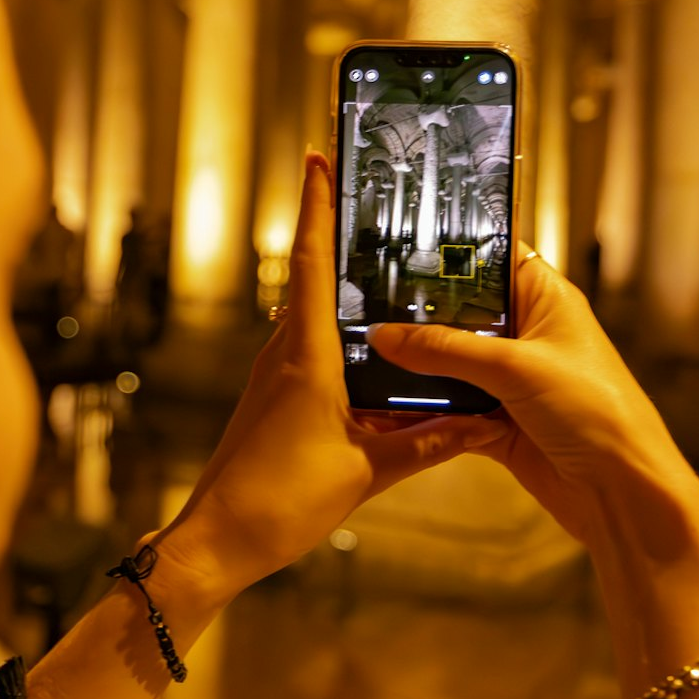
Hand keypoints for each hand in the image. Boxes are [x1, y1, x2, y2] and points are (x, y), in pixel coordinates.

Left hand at [158, 153, 510, 599]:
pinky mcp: (273, 398)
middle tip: (372, 200)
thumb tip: (480, 422)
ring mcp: (273, 374)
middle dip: (337, 234)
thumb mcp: (366, 472)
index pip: (313, 262)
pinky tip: (371, 348)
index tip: (317, 158)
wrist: (218, 540)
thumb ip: (425, 442)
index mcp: (304, 355)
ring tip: (384, 266)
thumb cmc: (281, 502)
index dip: (316, 206)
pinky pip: (309, 349)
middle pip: (313, 277)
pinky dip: (338, 334)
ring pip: (312, 315)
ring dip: (340, 286)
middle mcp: (283, 352)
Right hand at [368, 249, 698, 546]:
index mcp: (544, 300)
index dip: (451, 250)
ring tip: (363, 351)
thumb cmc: (597, 414)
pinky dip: (421, 409)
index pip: (492, 258)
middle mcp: (526, 335)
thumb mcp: (515, 368)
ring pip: (449, 362)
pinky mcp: (497, 422)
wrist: (623, 495)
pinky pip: (448, 408)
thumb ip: (445, 349)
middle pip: (460, 312)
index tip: (398, 245)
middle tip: (365, 302)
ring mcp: (510, 380)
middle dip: (417, 312)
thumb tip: (385, 335)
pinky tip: (385, 404)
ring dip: (415, 364)